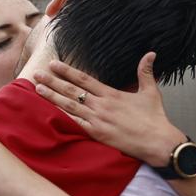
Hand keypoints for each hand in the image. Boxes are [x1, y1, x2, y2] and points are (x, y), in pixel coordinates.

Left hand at [33, 53, 185, 166]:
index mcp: (111, 94)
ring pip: (69, 106)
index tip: (54, 64)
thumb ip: (145, 72)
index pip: (84, 80)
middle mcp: (101, 106)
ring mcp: (97, 120)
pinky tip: (48, 113)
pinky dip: (61, 118)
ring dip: (52, 97)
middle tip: (37, 73)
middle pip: (71, 91)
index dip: (67, 71)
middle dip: (53, 81)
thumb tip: (150, 53)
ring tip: (37, 89)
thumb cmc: (155, 119)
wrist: (158, 142)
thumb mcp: (151, 92)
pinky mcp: (97, 135)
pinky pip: (74, 125)